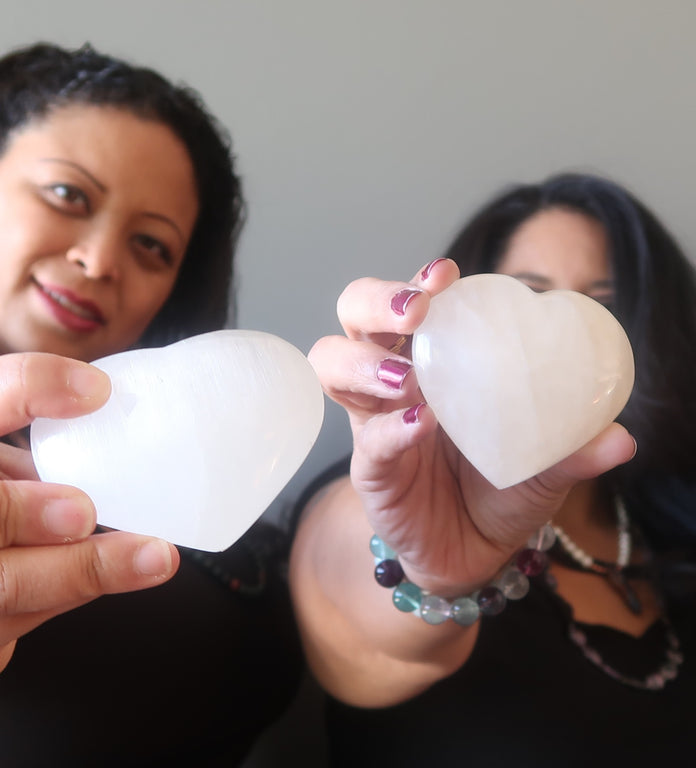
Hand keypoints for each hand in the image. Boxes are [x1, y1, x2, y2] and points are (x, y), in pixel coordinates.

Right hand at [0, 352, 177, 697]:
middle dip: (7, 510)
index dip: (17, 393)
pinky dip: (67, 596)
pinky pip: (5, 630)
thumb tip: (107, 427)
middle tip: (85, 509)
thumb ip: (1, 436)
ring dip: (74, 572)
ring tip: (151, 556)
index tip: (95, 392)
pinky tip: (115, 576)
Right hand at [309, 258, 635, 593]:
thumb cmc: (501, 489)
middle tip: (414, 311)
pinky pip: (368, 440)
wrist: (473, 552)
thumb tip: (621, 437)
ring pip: (332, 364)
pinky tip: (421, 426)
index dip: (416, 281)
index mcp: (433, 360)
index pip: (409, 304)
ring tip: (407, 377)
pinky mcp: (369, 468)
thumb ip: (573, 449)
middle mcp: (393, 380)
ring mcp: (373, 420)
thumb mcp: (544, 464)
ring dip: (365, 361)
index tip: (444, 274)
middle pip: (352, 317)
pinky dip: (392, 430)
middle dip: (374, 302)